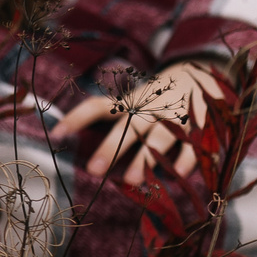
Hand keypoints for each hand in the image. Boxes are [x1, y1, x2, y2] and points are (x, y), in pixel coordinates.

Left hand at [50, 61, 225, 184]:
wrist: (201, 74)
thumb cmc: (155, 100)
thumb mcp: (133, 102)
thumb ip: (110, 117)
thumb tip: (68, 139)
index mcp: (129, 102)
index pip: (97, 107)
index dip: (76, 118)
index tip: (56, 134)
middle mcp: (149, 109)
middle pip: (128, 127)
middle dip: (111, 148)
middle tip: (93, 170)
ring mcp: (176, 117)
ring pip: (159, 139)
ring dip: (146, 160)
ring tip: (133, 181)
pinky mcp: (201, 127)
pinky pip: (193, 146)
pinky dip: (186, 161)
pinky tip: (177, 176)